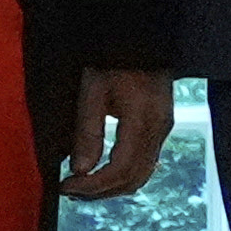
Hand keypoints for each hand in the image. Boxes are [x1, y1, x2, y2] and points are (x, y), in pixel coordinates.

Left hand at [59, 68, 176, 199]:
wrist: (140, 38)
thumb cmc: (113, 59)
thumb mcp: (92, 91)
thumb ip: (87, 132)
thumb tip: (80, 170)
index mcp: (143, 120)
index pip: (120, 169)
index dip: (92, 185)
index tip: (66, 186)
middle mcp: (159, 130)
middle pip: (133, 179)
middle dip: (100, 192)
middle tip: (70, 192)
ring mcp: (164, 129)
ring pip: (142, 175)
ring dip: (112, 187)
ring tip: (83, 186)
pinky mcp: (161, 127)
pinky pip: (146, 164)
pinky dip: (123, 176)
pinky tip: (102, 173)